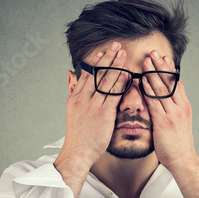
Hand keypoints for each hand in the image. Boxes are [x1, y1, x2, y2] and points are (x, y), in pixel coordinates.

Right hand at [54, 42, 128, 197]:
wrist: (77, 152)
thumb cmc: (78, 135)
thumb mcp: (72, 110)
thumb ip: (73, 91)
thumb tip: (70, 75)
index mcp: (75, 97)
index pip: (87, 74)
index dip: (97, 62)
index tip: (104, 51)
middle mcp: (83, 99)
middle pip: (97, 73)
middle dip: (108, 58)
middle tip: (117, 46)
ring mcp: (93, 105)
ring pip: (106, 81)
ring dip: (116, 66)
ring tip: (124, 54)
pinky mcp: (103, 114)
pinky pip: (114, 94)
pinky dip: (121, 83)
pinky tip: (128, 74)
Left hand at [143, 50, 198, 197]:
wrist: (183, 160)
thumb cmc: (178, 144)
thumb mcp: (179, 123)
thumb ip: (173, 109)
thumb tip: (166, 99)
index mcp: (184, 106)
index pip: (176, 83)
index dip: (169, 69)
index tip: (163, 57)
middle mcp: (180, 107)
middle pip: (170, 82)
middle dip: (160, 66)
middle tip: (153, 53)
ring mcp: (173, 114)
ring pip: (162, 89)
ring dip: (153, 73)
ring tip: (146, 61)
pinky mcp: (164, 122)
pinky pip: (154, 102)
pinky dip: (148, 90)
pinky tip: (142, 81)